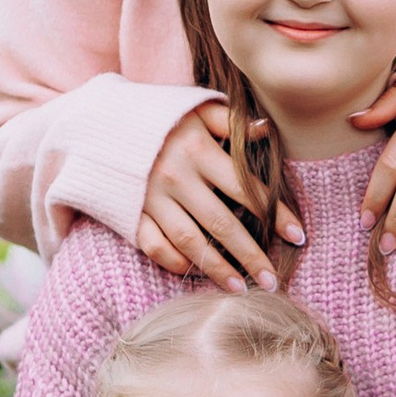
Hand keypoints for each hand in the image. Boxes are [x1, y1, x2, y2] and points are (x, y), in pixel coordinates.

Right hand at [135, 101, 303, 289]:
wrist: (97, 124)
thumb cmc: (158, 116)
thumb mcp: (194, 107)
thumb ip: (230, 120)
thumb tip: (267, 129)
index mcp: (197, 149)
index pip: (246, 188)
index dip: (275, 213)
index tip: (298, 237)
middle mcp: (175, 177)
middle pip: (222, 224)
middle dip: (251, 255)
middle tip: (273, 280)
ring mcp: (150, 198)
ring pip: (190, 242)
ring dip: (217, 269)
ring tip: (241, 289)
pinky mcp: (129, 213)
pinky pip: (154, 246)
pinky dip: (174, 262)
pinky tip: (194, 273)